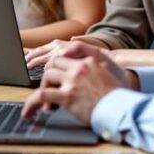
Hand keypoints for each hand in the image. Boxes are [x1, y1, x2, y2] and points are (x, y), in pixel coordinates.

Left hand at [21, 42, 136, 124]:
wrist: (125, 109)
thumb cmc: (120, 93)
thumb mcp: (110, 67)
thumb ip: (93, 54)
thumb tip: (73, 40)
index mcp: (90, 60)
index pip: (64, 54)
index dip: (56, 64)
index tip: (51, 72)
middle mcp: (80, 67)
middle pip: (53, 63)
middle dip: (49, 76)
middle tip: (50, 89)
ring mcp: (73, 81)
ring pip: (47, 76)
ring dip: (44, 88)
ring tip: (47, 104)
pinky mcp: (68, 96)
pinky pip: (41, 95)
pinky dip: (31, 103)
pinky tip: (28, 112)